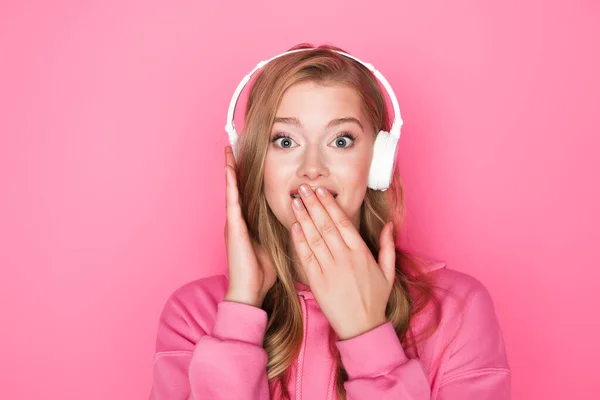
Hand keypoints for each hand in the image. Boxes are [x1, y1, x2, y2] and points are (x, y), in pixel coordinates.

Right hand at [223, 146, 276, 307]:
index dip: (244, 177)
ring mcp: (234, 223)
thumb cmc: (261, 273)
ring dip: (229, 171)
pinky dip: (230, 185)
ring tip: (228, 151)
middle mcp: (237, 221)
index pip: (246, 194)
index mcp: (247, 224)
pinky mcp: (234, 228)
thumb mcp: (274, 246)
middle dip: (234, 168)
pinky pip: (232, 202)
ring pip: (231, 190)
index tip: (245, 160)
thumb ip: (279, 231)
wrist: (249, 291)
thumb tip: (296, 221)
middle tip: (231, 147)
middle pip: (236, 188)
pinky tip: (229, 171)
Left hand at [289, 184, 395, 339]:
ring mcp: (329, 269)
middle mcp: (344, 258)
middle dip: (313, 204)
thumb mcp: (388, 272)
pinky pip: (306, 256)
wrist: (362, 327)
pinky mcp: (317, 281)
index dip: (330, 204)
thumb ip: (388, 246)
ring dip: (304, 217)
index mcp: (361, 252)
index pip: (343, 222)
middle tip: (304, 188)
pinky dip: (299, 240)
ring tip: (296, 201)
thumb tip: (389, 225)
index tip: (322, 191)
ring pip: (314, 237)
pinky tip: (294, 226)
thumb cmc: (375, 299)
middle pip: (326, 225)